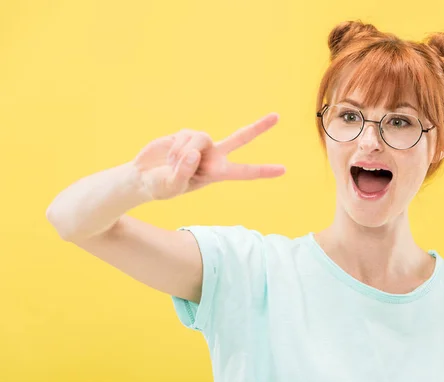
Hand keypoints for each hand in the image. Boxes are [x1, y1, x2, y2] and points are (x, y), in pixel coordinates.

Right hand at [133, 113, 284, 199]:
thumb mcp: (171, 186)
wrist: (143, 177)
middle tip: (277, 116)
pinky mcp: (186, 134)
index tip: (283, 170)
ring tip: (174, 165)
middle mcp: (213, 156)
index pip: (244, 172)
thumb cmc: (160, 187)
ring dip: (184, 152)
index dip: (263, 171)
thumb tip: (194, 153)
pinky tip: (169, 156)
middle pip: (240, 138)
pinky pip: (186, 135)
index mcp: (217, 173)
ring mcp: (201, 144)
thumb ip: (183, 172)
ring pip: (201, 138)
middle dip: (258, 127)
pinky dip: (176, 146)